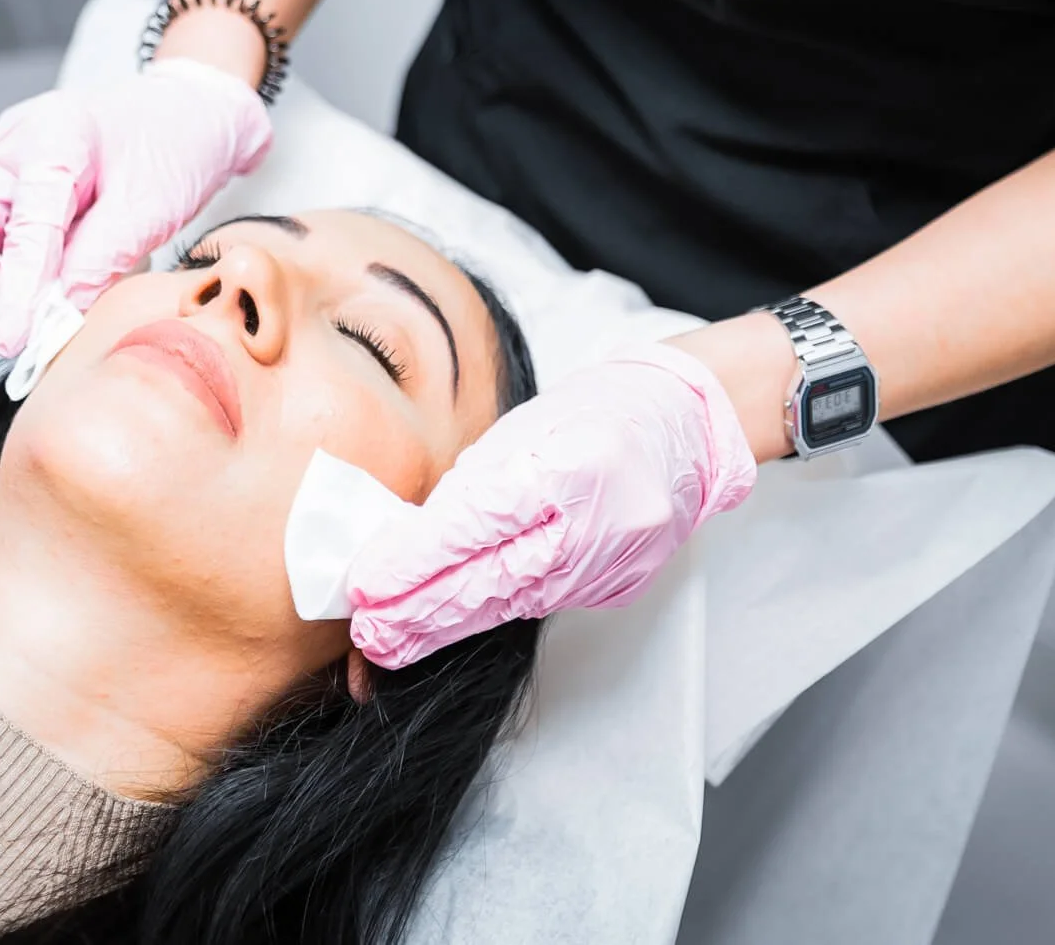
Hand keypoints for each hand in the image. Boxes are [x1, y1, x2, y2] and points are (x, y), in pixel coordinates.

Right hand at [0, 59, 271, 354]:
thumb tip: (59, 311)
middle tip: (14, 337)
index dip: (18, 284)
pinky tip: (39, 304)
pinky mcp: (17, 188)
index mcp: (54, 133)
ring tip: (30, 328)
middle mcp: (16, 143)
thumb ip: (101, 259)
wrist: (193, 115)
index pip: (24, 218)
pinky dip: (13, 277)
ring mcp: (10, 164)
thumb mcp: (151, 208)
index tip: (19, 335)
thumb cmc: (176, 146)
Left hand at [347, 343, 758, 668]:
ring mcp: (611, 562)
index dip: (415, 561)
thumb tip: (409, 539)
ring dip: (447, 625)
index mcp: (570, 465)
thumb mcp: (526, 428)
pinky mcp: (616, 586)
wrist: (688, 425)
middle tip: (368, 633)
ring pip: (512, 603)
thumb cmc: (598, 412)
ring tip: (392, 642)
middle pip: (493, 578)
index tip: (366, 584)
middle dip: (421, 610)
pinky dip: (491, 612)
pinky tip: (449, 624)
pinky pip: (541, 602)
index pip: (477, 524)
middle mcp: (596, 523)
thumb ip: (472, 487)